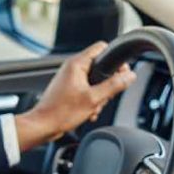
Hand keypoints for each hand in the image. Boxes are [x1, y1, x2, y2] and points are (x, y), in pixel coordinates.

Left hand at [14, 41, 135, 151]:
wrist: (43, 126)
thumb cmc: (61, 112)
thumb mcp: (94, 99)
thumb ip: (114, 85)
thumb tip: (129, 76)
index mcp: (77, 64)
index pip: (101, 48)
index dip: (114, 59)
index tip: (121, 72)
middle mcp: (72, 68)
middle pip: (101, 67)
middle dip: (107, 84)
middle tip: (104, 96)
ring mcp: (70, 79)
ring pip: (95, 82)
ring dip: (99, 96)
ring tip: (93, 107)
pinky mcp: (69, 90)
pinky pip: (87, 91)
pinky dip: (91, 101)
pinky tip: (88, 112)